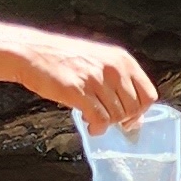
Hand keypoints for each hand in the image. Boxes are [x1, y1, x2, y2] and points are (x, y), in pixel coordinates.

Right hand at [14, 29, 158, 128]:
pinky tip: (89, 125)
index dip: (141, 110)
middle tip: (107, 119)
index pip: (149, 94)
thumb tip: (136, 117)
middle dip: (122, 120)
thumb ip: (119, 84)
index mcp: (122, 59)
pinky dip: (97, 128)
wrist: (31, 52)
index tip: (130, 117)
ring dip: (106, 123)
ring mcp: (95, 79)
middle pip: (134, 109)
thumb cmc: (64, 57)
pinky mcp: (78, 91)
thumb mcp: (99, 61)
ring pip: (117, 116)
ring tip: (93, 117)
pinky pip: (100, 120)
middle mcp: (113, 68)